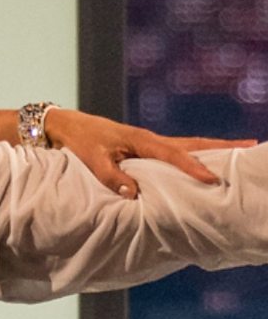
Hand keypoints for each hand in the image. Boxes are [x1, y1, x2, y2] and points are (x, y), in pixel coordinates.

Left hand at [44, 108, 255, 198]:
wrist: (68, 125)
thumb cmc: (80, 141)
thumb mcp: (91, 159)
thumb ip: (110, 176)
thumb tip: (132, 192)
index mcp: (140, 140)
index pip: (172, 154)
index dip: (192, 167)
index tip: (212, 178)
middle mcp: (150, 139)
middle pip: (192, 143)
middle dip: (221, 147)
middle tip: (252, 147)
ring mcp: (151, 142)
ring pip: (189, 146)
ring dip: (215, 149)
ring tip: (243, 151)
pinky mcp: (148, 147)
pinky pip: (179, 151)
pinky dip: (198, 154)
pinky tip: (211, 161)